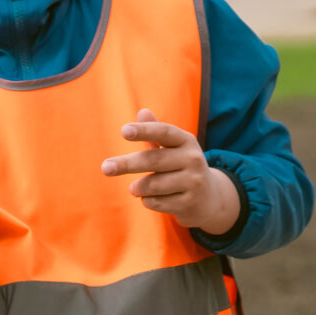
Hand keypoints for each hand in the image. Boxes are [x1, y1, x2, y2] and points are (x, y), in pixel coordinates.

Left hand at [102, 110, 241, 236]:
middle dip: (126, 164)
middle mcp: (193, 159)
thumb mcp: (173, 148)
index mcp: (186, 141)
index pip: (164, 131)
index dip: (144, 130)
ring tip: (134, 188)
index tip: (124, 131)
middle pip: (153, 160)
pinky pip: (157, 202)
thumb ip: (156, 132)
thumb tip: (142, 111)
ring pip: (153, 184)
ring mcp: (193, 182)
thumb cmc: (182, 167)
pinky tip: (150, 199)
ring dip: (138, 187)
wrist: (209, 199)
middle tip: (105, 168)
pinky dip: (147, 201)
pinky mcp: (189, 203)